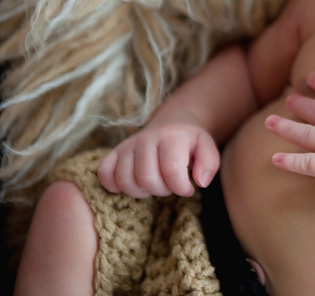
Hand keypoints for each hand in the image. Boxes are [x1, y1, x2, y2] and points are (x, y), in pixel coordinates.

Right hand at [97, 114, 218, 197]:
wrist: (174, 123)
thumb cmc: (191, 142)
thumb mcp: (207, 148)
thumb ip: (210, 164)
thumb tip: (200, 182)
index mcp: (172, 137)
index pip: (171, 170)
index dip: (180, 187)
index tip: (188, 188)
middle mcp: (147, 139)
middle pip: (146, 178)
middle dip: (162, 190)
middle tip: (171, 186)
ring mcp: (128, 145)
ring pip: (124, 179)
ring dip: (141, 191)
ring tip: (155, 185)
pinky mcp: (115, 152)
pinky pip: (104, 173)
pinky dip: (114, 185)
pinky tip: (131, 184)